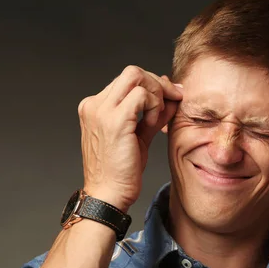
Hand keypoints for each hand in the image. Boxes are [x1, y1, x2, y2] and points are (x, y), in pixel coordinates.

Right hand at [78, 66, 182, 211]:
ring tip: (156, 119)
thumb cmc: (121, 171)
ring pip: (136, 76)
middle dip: (158, 83)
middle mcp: (94, 105)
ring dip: (157, 94)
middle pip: (132, 72)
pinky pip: (142, 95)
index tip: (172, 94)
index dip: (153, 84)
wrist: (108, 195)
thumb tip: (172, 95)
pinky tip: (153, 123)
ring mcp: (101, 111)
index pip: (127, 80)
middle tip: (174, 98)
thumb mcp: (140, 135)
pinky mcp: (114, 120)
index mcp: (95, 107)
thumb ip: (154, 114)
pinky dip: (154, 105)